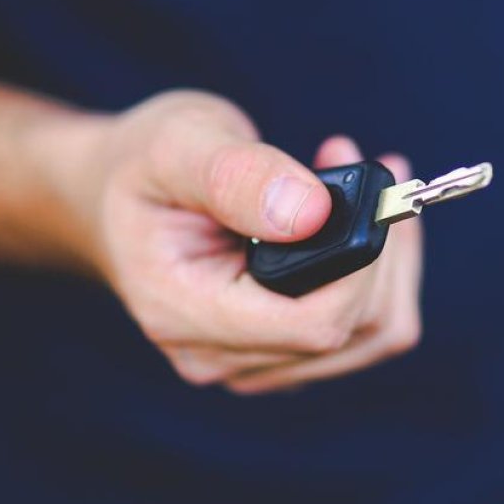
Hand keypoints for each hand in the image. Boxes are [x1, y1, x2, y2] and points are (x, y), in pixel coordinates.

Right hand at [72, 91, 422, 392]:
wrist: (114, 194)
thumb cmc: (141, 164)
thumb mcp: (177, 143)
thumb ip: (238, 175)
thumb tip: (312, 212)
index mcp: (184, 313)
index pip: (311, 325)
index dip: (360, 265)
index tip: (366, 188)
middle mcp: (219, 355)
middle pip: (353, 332)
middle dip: (381, 247)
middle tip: (367, 163)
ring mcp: (252, 360)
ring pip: (372, 334)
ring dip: (389, 256)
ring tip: (358, 179)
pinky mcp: (281, 349)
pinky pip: (363, 327)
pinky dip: (377, 268)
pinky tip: (351, 213)